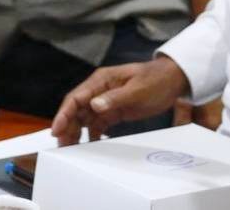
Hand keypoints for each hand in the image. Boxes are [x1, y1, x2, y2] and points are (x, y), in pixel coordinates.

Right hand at [50, 57, 188, 144]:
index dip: (64, 114)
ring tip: (70, 149)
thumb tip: (94, 105)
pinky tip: (90, 145)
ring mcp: (105, 101)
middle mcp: (99, 90)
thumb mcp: (137, 89)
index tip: (56, 130)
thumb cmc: (155, 80)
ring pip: (84, 118)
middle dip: (67, 127)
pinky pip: (97, 124)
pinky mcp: (113, 111)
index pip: (76, 98)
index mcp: (101, 80)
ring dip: (77, 132)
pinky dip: (92, 135)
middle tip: (61, 146)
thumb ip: (115, 98)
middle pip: (76, 110)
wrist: (172, 81)